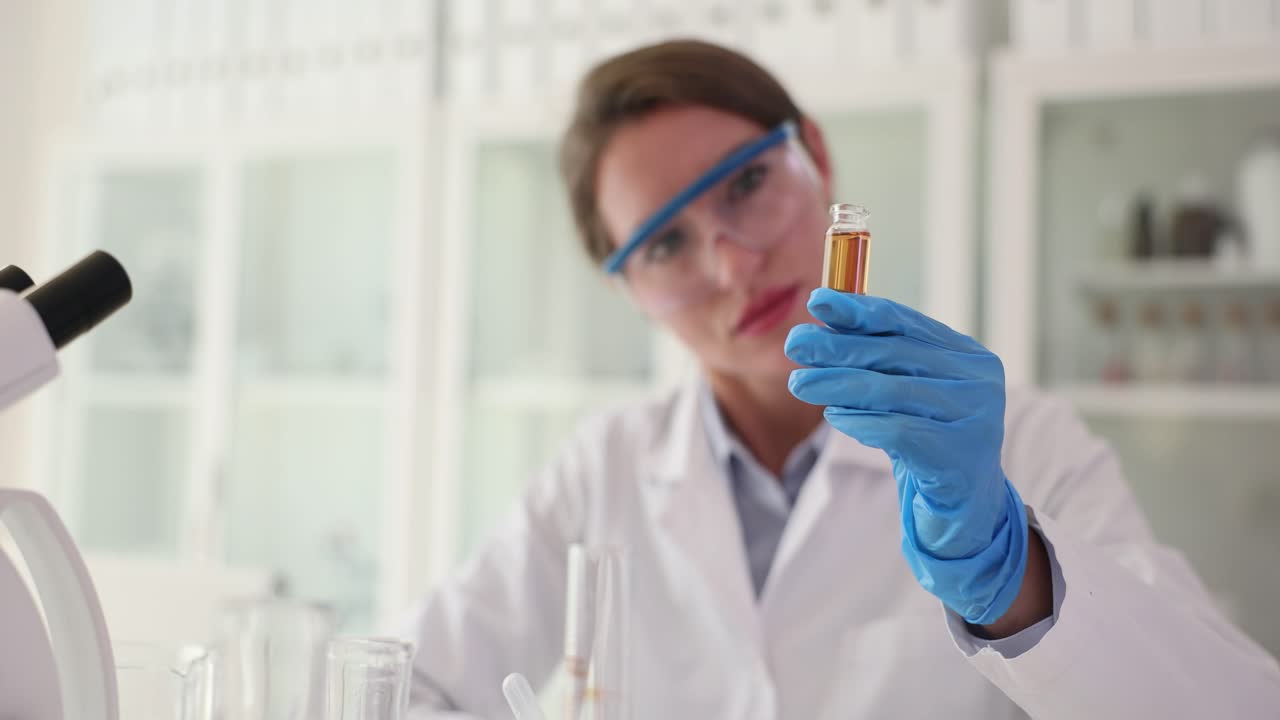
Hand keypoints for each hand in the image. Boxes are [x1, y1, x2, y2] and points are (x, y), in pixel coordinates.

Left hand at [785, 288, 1028, 624]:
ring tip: (800, 382)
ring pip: (892, 391)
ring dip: (838, 384)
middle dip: (839, 346)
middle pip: (895, 354)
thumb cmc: (930, 438)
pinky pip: (898, 431)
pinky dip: (860, 422)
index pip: (906, 323)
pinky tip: (834, 417)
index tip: (818, 300)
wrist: (968, 506)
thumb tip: (825, 323)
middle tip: (796, 343)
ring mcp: (973, 419)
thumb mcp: (910, 393)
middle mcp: (978, 381)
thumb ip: (882, 360)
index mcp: (967, 355)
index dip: (858, 310)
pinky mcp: (957, 456)